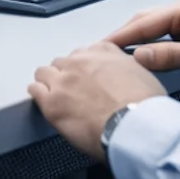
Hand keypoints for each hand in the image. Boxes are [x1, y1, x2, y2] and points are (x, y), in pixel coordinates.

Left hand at [28, 41, 165, 161]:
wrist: (135, 127)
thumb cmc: (144, 108)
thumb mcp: (142, 75)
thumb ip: (125, 69)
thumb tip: (122, 77)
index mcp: (103, 51)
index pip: (84, 52)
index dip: (85, 68)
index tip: (87, 77)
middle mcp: (80, 61)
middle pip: (63, 62)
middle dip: (67, 75)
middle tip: (74, 91)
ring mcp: (63, 80)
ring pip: (45, 73)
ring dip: (50, 83)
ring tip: (57, 96)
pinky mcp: (51, 102)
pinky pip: (35, 90)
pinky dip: (39, 94)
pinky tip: (45, 102)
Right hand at [105, 0, 179, 83]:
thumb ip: (170, 56)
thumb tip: (139, 57)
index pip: (142, 22)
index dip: (119, 37)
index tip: (99, 48)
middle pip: (145, 21)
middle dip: (123, 36)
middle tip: (102, 54)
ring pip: (155, 28)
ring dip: (138, 41)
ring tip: (119, 57)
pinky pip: (168, 34)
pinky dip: (153, 44)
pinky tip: (149, 57)